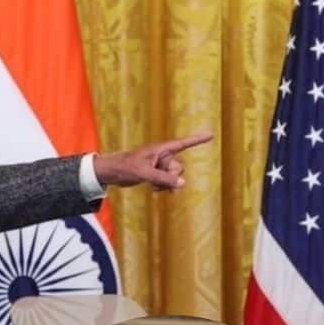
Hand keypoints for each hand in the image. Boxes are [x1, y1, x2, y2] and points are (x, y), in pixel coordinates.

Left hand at [93, 132, 212, 190]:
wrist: (112, 173)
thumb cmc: (126, 167)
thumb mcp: (145, 173)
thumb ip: (164, 178)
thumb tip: (183, 183)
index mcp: (161, 149)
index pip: (183, 143)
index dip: (197, 140)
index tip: (211, 134)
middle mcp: (163, 156)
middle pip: (179, 167)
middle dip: (171, 176)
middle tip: (156, 180)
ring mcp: (159, 165)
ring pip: (174, 177)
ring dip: (166, 184)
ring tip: (152, 186)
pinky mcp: (155, 174)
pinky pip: (168, 182)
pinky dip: (163, 187)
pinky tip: (153, 189)